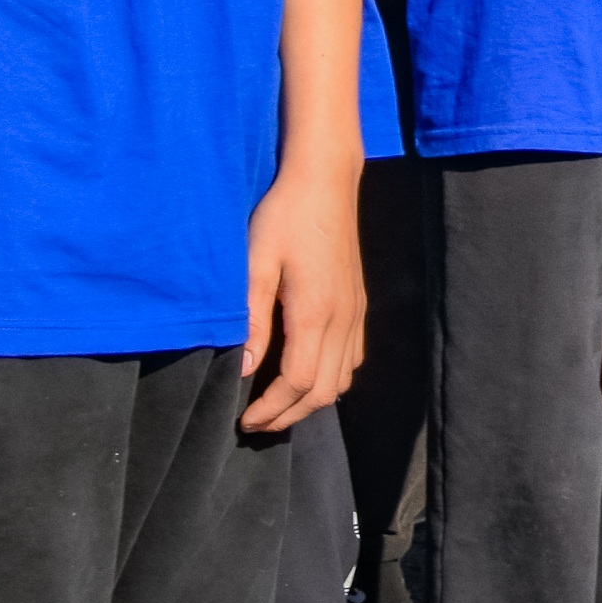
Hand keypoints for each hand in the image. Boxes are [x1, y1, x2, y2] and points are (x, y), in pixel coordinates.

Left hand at [239, 161, 364, 432]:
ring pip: (343, 379)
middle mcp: (343, 318)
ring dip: (311, 400)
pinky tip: (307, 372)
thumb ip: (252, 320)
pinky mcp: (359, 303)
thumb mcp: (256, 264)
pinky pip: (352, 358)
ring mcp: (355, 312)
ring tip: (277, 403)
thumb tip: (242, 370)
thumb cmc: (284, 216)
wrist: (325, 180)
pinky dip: (331, 378)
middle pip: (325, 391)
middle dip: (289, 415)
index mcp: (316, 312)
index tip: (244, 421)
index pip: (299, 382)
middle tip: (256, 422)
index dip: (272, 410)